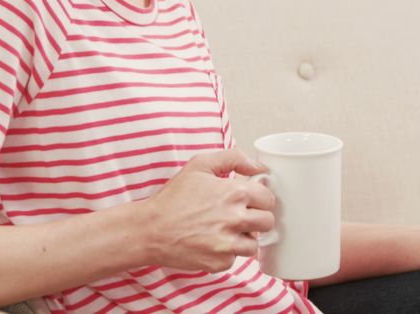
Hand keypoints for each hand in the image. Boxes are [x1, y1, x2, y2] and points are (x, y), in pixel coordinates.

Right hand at [139, 149, 276, 272]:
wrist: (150, 229)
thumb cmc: (174, 197)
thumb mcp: (200, 165)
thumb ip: (234, 158)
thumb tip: (260, 168)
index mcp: (235, 193)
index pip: (269, 199)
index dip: (260, 199)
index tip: (249, 201)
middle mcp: (235, 219)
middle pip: (267, 222)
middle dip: (256, 218)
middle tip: (239, 216)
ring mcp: (228, 244)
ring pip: (254, 244)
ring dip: (244, 238)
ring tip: (225, 231)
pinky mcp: (220, 262)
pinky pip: (235, 259)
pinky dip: (227, 253)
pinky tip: (212, 243)